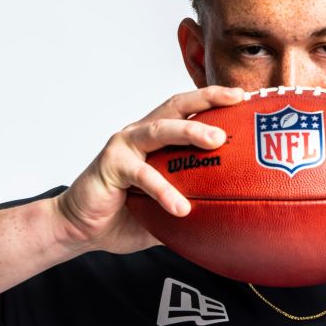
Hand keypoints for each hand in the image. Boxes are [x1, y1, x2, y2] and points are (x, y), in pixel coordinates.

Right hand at [53, 85, 245, 253]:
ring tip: (216, 141)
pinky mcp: (110, 164)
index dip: (214, 100)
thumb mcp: (169, 211)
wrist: (81, 228)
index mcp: (157, 139)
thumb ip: (196, 207)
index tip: (244, 96)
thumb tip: (235, 219)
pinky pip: (141, 174)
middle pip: (176, 106)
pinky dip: (163, 189)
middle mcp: (141, 134)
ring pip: (160, 130)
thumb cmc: (126, 215)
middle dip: (207, 100)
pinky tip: (181, 207)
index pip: (188, 110)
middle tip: (237, 100)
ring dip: (189, 131)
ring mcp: (124, 146)